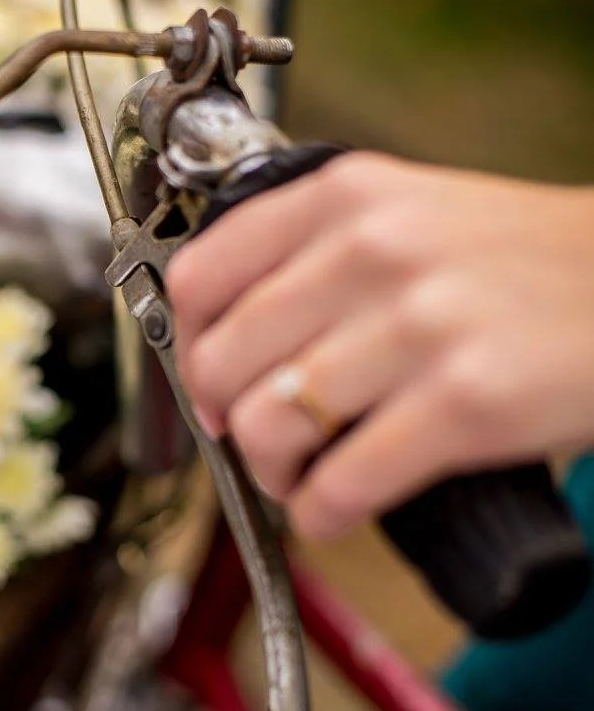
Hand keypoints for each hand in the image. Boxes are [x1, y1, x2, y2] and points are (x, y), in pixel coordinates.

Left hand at [166, 152, 593, 540]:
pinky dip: (318, 513)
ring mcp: (418, 325)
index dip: (185, 346)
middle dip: (226, 422)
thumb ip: (315, 253)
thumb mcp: (410, 214)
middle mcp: (371, 250)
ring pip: (267, 425)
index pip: (200, 275)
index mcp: (345, 197)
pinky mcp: (465, 401)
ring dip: (270, 472)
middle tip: (256, 439)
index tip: (205, 379)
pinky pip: (340, 482)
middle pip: (221, 362)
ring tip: (299, 476)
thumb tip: (221, 337)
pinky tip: (331, 510)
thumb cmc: (525, 262)